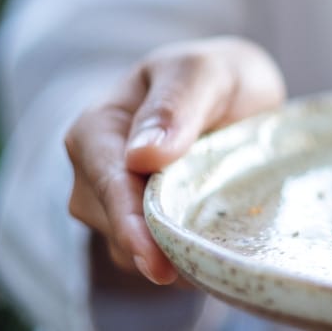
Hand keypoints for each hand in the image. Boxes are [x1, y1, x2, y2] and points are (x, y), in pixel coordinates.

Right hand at [65, 36, 285, 284]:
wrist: (237, 94)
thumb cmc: (214, 75)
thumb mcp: (203, 72)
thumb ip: (175, 105)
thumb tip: (141, 156)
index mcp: (97, 129)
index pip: (108, 185)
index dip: (131, 224)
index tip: (156, 260)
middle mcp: (94, 174)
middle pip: (118, 225)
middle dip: (158, 246)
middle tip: (210, 258)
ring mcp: (117, 206)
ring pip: (136, 250)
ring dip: (175, 255)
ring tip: (220, 247)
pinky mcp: (145, 229)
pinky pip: (158, 259)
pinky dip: (185, 260)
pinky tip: (214, 253)